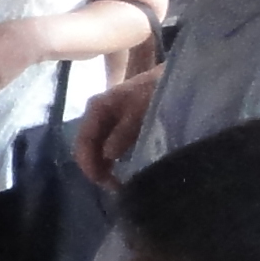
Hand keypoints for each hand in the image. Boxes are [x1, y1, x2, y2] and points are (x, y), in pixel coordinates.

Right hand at [74, 69, 156, 188]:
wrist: (176, 74)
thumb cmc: (158, 89)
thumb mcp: (142, 109)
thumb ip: (124, 131)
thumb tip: (107, 156)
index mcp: (98, 108)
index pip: (83, 142)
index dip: (90, 165)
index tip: (106, 183)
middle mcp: (97, 114)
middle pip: (87, 147)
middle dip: (95, 168)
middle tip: (114, 186)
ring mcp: (107, 119)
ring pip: (96, 148)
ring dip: (103, 165)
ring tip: (119, 181)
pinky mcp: (119, 123)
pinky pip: (107, 145)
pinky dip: (112, 159)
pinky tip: (123, 167)